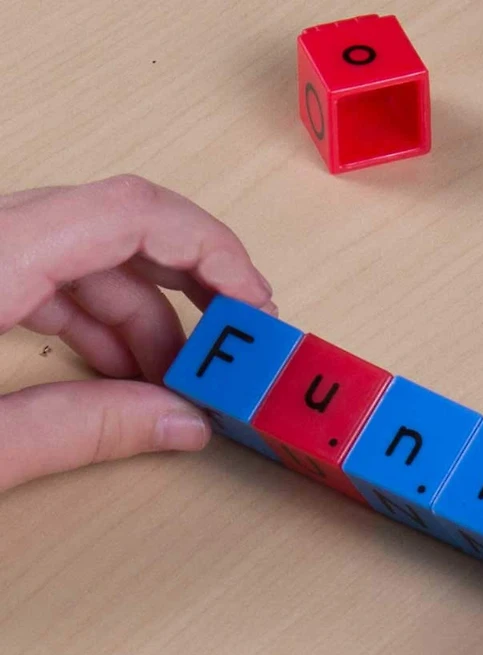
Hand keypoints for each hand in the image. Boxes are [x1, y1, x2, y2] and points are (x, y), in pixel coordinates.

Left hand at [0, 175, 275, 491]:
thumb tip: (179, 423)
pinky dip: (97, 322)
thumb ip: (74, 432)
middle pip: (116, 231)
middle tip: (233, 345)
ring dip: (143, 317)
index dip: (209, 249)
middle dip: (188, 290)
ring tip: (176, 380)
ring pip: (85, 259)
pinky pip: (48, 278)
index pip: (127, 213)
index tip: (253, 302)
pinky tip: (119, 372)